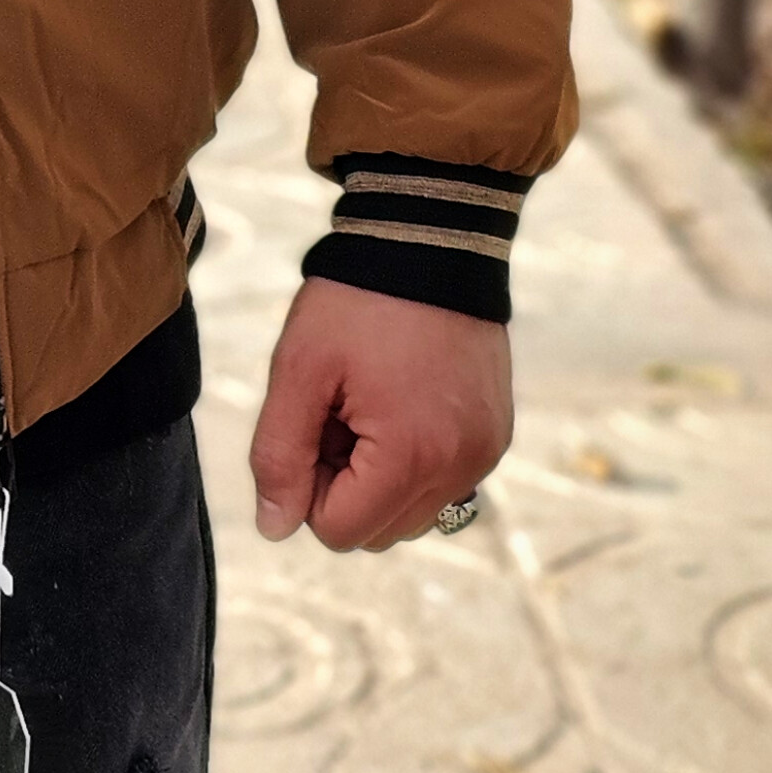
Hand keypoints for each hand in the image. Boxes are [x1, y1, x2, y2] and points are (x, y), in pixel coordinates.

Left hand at [249, 276, 511, 553]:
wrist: (430, 241)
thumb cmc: (357, 302)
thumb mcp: (299, 370)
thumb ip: (279, 456)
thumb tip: (275, 528)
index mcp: (411, 456)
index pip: (340, 531)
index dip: (309, 486)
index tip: (315, 424)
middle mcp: (461, 467)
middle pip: (379, 531)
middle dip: (346, 486)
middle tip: (340, 412)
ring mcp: (485, 453)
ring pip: (413, 514)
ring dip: (380, 478)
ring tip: (371, 406)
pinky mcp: (496, 436)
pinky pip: (445, 483)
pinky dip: (414, 461)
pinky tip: (402, 401)